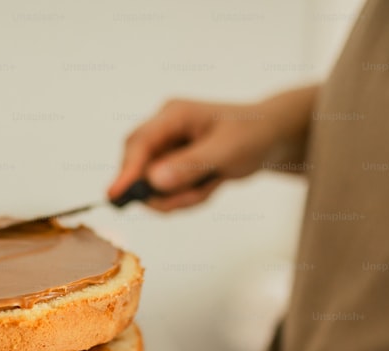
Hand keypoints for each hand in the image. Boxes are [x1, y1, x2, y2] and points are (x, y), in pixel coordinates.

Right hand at [107, 85, 317, 211]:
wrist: (273, 137)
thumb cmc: (254, 133)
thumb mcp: (226, 150)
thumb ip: (190, 165)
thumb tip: (154, 180)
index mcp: (173, 115)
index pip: (139, 143)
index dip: (126, 170)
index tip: (116, 195)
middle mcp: (164, 130)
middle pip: (139, 167)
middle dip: (162, 191)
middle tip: (190, 198)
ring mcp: (167, 148)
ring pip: (154, 186)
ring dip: (180, 196)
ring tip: (212, 185)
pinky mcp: (173, 164)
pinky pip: (168, 192)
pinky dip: (188, 197)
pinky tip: (211, 184)